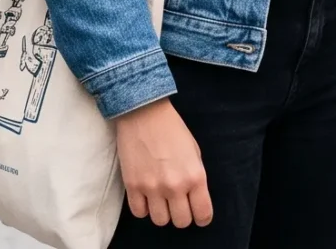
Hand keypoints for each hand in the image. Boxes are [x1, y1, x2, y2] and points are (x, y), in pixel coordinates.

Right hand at [113, 99, 211, 228]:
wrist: (143, 113)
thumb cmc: (172, 129)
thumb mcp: (194, 152)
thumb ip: (195, 177)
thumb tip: (194, 198)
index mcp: (195, 176)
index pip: (203, 214)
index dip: (202, 217)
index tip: (198, 214)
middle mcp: (175, 186)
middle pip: (181, 222)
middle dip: (182, 215)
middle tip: (178, 204)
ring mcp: (152, 188)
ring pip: (160, 221)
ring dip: (162, 213)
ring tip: (160, 199)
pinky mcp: (132, 186)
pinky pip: (139, 213)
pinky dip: (143, 208)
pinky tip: (146, 196)